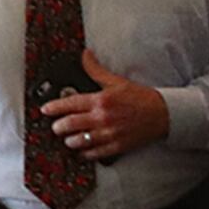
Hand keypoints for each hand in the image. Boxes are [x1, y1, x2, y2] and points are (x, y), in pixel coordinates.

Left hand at [36, 49, 168, 164]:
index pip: (69, 104)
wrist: (163, 114)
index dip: (54, 108)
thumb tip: (85, 55)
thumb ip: (96, 70)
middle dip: (58, 127)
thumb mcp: (117, 81)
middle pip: (70, 125)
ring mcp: (108, 134)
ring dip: (69, 141)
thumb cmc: (140, 98)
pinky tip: (82, 150)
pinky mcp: (116, 146)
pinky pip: (93, 153)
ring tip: (68, 139)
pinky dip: (84, 153)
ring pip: (79, 141)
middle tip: (56, 127)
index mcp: (100, 100)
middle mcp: (102, 118)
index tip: (45, 110)